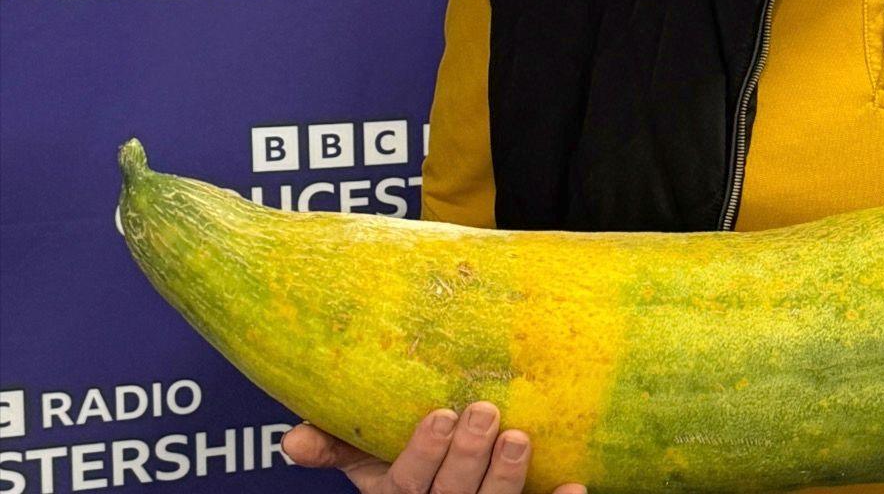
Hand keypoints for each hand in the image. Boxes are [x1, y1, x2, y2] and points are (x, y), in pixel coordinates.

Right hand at [281, 400, 586, 493]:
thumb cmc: (412, 475)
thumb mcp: (369, 465)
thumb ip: (338, 447)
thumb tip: (293, 437)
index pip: (405, 486)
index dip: (422, 454)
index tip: (442, 415)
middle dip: (466, 458)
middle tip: (483, 412)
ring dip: (506, 477)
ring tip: (521, 436)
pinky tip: (574, 486)